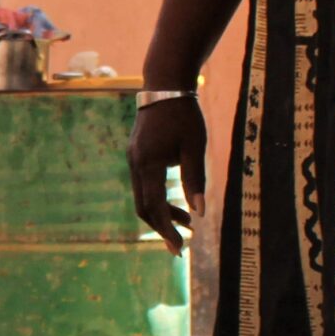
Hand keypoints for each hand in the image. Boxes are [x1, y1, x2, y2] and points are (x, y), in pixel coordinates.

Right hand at [126, 93, 206, 254]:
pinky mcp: (137, 155)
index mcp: (148, 163)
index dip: (166, 230)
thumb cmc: (184, 115)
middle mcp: (136, 164)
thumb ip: (195, 179)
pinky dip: (159, 198)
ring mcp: (134, 160)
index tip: (180, 249)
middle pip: (143, 207)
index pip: (154, 206)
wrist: (164, 86)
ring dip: (162, 213)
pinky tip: (179, 204)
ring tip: (188, 224)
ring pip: (142, 197)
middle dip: (162, 228)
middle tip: (182, 245)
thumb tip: (200, 211)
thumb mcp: (195, 147)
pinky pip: (144, 185)